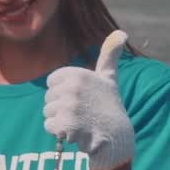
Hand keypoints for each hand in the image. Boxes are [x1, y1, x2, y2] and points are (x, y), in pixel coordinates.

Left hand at [44, 30, 134, 169]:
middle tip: (81, 112)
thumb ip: (109, 55)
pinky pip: (49, 126)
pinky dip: (59, 132)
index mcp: (77, 74)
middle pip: (48, 98)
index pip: (52, 82)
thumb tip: (121, 33)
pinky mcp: (65, 125)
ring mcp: (68, 107)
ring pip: (47, 112)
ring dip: (59, 120)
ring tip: (79, 121)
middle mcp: (72, 88)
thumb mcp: (109, 78)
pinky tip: (75, 131)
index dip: (63, 91)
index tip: (79, 97)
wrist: (115, 136)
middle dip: (61, 107)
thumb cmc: (109, 106)